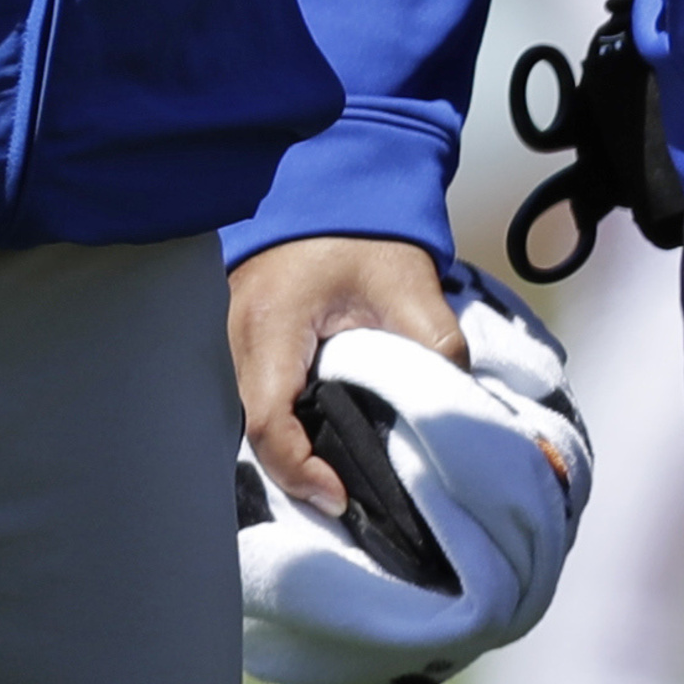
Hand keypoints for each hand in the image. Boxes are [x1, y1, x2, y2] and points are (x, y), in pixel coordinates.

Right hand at [230, 233, 462, 510]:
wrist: (334, 186)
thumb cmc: (365, 232)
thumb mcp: (409, 287)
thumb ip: (436, 346)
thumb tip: (457, 406)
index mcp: (270, 323)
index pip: (268, 422)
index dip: (299, 471)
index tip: (338, 496)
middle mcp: (233, 333)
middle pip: (247, 429)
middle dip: (292, 471)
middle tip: (340, 497)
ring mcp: (226, 336)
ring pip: (242, 416)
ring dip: (283, 450)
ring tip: (331, 477)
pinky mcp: (238, 338)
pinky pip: (249, 395)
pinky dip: (279, 424)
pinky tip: (314, 438)